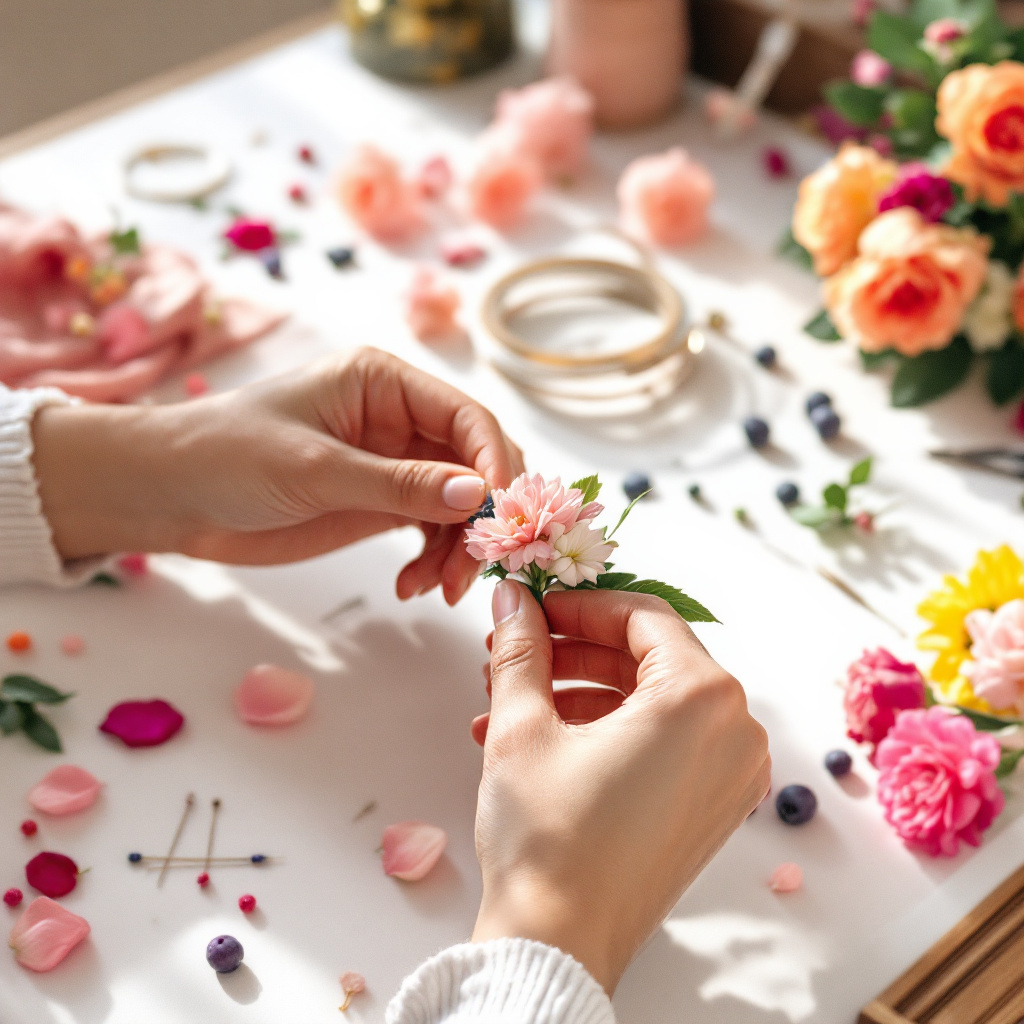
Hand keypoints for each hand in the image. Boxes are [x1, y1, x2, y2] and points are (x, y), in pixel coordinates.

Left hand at [31, 348, 522, 602]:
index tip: (501, 516)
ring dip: (458, 549)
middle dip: (481, 516)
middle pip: (474, 462)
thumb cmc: (228, 457)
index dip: (495, 463)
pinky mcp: (380, 504)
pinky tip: (412, 586)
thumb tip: (478, 496)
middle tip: (473, 568)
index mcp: (385, 382)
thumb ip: (399, 484)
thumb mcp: (315, 469)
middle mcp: (398, 418)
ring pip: (459, 505)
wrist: (170, 497)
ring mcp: (393, 464)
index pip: (467, 416)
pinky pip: (432, 530)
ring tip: (437, 590)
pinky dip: (434, 560)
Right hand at [471, 582, 770, 992]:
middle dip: (572, 651)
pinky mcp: (712, 807)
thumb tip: (513, 596)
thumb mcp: (524, 725)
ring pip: (651, 700)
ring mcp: (730, 775)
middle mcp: (735, 732)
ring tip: (509, 700)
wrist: (560, 945)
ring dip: (580, 691)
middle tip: (514, 651)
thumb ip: (521, 647)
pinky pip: (663, 741)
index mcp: (703, 700)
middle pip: (648, 657)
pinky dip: (607, 729)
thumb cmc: (548, 839)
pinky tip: (542, 737)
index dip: (580, 605)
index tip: (534, 608)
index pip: (642, 617)